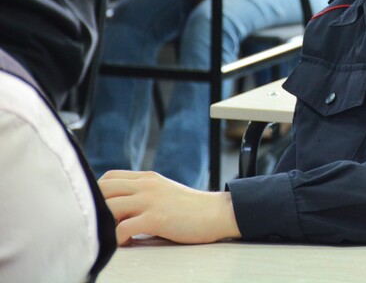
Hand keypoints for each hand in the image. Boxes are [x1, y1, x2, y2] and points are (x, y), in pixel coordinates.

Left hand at [98, 170, 240, 245]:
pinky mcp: (156, 218)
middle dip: (95, 206)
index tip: (101, 208)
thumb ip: (144, 194)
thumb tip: (120, 208)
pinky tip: (126, 242)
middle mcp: (146, 185)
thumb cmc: (192, 208)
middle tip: (103, 223)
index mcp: (148, 178)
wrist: (217, 213)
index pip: (110, 177)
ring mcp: (150, 200)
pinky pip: (123, 228)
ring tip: (112, 233)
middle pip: (103, 188)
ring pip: (109, 206)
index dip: (99, 193)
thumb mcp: (165, 192)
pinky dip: (117, 238)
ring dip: (104, 222)